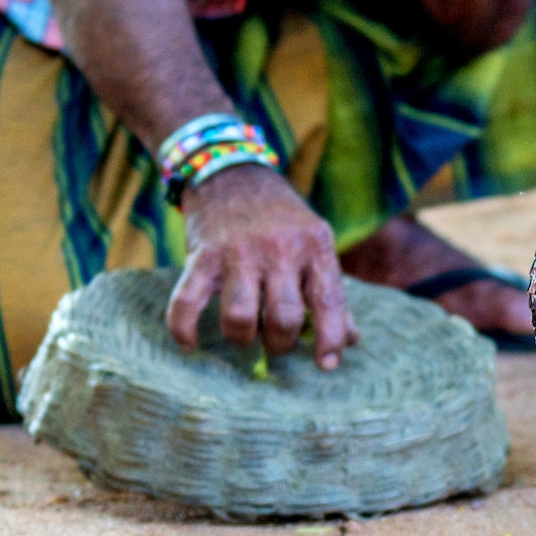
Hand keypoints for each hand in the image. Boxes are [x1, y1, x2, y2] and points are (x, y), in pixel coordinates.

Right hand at [166, 163, 358, 368]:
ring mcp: (238, 251)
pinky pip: (187, 303)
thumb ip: (330, 290)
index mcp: (314, 245)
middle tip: (275, 341)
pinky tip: (191, 343)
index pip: (329, 302)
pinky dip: (185, 330)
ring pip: (241, 317)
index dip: (330, 340)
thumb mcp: (314, 242)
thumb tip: (350, 340)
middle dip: (280, 343)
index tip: (325, 364)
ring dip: (242, 338)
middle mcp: (279, 248)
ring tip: (244, 336)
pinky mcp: (202, 255)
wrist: (231, 172)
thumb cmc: (280, 219)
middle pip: (284, 317)